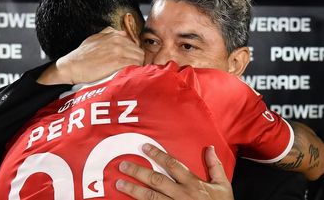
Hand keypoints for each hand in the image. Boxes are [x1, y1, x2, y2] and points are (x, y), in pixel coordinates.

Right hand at [38, 27, 143, 84]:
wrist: (72, 66)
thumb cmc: (82, 56)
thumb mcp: (95, 38)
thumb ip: (108, 34)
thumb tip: (119, 33)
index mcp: (114, 34)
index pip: (135, 44)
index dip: (134, 55)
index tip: (131, 62)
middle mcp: (118, 40)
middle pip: (139, 52)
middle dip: (138, 61)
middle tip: (133, 70)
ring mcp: (119, 50)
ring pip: (139, 58)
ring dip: (137, 67)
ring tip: (131, 74)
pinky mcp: (118, 61)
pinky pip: (134, 65)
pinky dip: (134, 71)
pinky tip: (128, 75)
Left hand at [116, 144, 233, 199]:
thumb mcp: (223, 185)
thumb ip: (215, 166)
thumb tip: (210, 148)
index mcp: (193, 184)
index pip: (172, 165)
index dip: (158, 155)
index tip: (144, 147)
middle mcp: (182, 195)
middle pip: (156, 180)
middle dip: (138, 172)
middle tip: (123, 165)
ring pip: (151, 197)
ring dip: (134, 190)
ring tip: (119, 184)